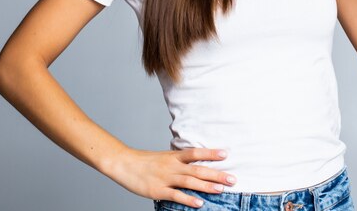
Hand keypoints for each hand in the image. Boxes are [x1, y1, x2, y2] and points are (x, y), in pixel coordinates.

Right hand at [106, 147, 236, 207]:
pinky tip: (200, 203)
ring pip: (189, 182)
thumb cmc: (146, 162)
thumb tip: (196, 162)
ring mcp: (165, 178)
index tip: (226, 154)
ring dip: (206, 186)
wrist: (124, 164)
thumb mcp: (164, 157)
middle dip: (216, 174)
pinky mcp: (158, 190)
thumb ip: (179, 160)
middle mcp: (172, 166)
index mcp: (174, 156)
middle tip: (232, 179)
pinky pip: (176, 195)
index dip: (211, 153)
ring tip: (221, 189)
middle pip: (198, 169)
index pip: (195, 153)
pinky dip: (188, 199)